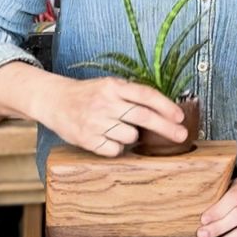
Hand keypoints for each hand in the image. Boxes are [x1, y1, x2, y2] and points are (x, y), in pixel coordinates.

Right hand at [32, 76, 186, 156]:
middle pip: (144, 117)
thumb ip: (132, 95)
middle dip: (166, 128)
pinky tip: (107, 138)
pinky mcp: (87, 139)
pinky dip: (116, 147)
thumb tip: (166, 112)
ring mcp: (95, 121)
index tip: (180, 116)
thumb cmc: (88, 94)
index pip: (146, 95)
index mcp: (113, 86)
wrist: (54, 100)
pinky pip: (115, 150)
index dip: (166, 106)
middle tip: (181, 134)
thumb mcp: (109, 86)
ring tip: (118, 127)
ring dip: (133, 136)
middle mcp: (105, 102)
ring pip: (131, 136)